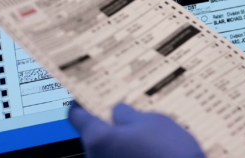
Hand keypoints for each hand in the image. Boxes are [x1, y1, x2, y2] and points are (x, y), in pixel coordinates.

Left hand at [69, 103, 205, 157]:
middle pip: (93, 134)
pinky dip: (128, 151)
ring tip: (143, 127)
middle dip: (107, 120)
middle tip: (123, 106)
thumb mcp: (151, 121)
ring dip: (120, 138)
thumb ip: (129, 114)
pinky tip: (148, 145)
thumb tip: (118, 111)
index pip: (77, 115)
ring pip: (107, 148)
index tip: (87, 93)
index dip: (82, 101)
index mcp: (98, 138)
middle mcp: (95, 157)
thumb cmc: (167, 150)